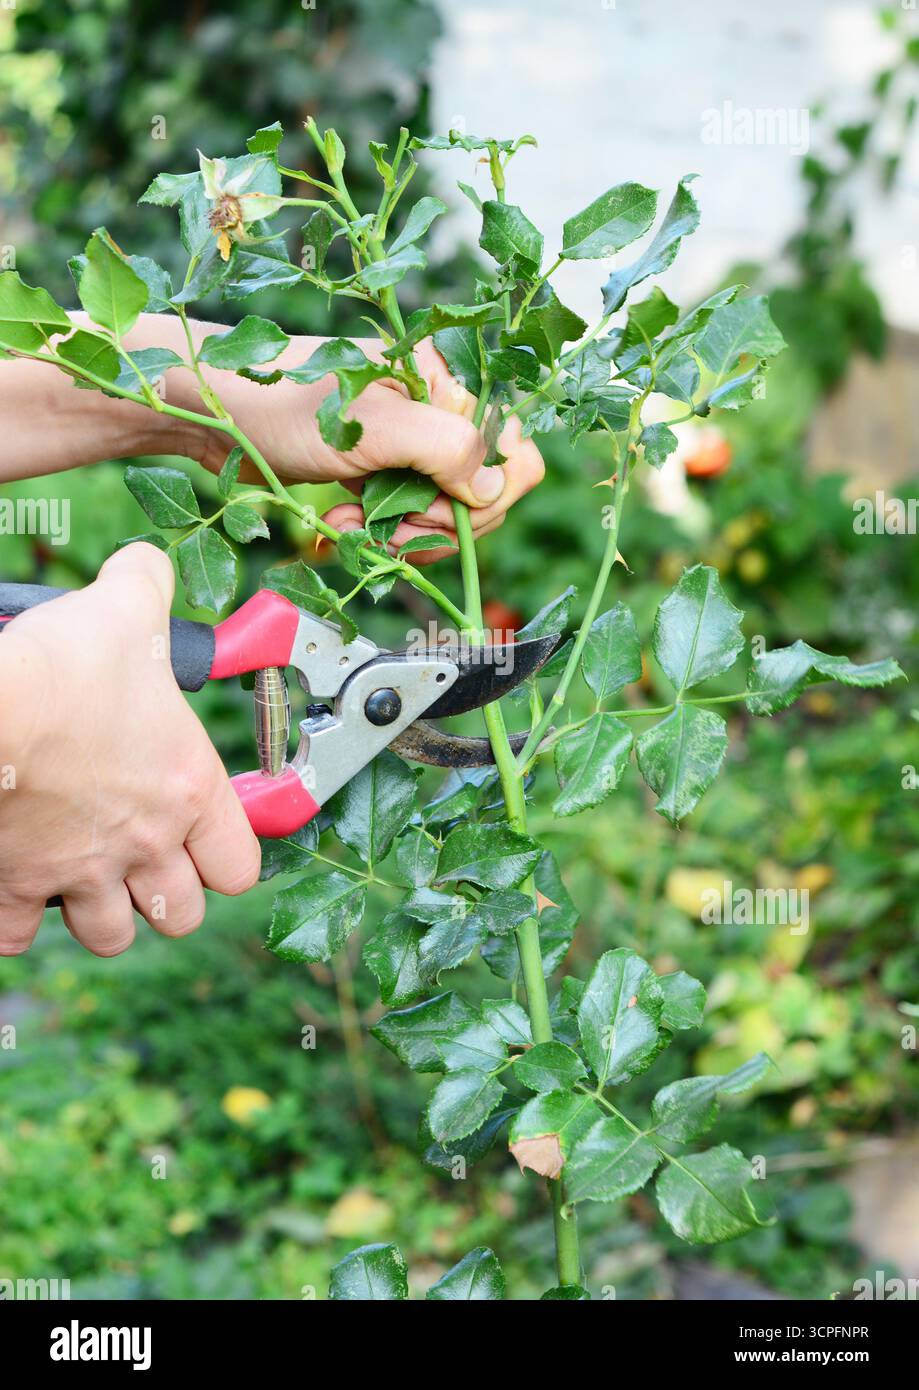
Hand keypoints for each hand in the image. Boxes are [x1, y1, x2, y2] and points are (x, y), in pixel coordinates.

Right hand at [0, 544, 260, 955]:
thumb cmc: (60, 668)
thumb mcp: (123, 611)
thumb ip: (146, 587)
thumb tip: (147, 566)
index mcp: (186, 790)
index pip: (240, 865)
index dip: (224, 855)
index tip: (204, 837)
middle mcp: (143, 844)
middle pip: (180, 914)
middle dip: (164, 894)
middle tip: (142, 860)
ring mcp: (81, 875)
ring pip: (112, 935)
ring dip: (102, 912)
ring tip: (85, 873)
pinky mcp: (16, 889)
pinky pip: (22, 935)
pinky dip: (19, 919)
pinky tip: (18, 883)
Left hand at [195, 336, 545, 563]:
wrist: (212, 413)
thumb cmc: (282, 405)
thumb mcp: (370, 427)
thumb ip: (445, 450)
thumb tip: (496, 488)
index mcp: (447, 379)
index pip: (512, 455)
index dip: (479, 498)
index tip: (430, 511)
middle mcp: (437, 407)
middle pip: (481, 494)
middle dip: (433, 523)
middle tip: (384, 527)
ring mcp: (411, 440)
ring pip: (444, 513)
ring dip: (399, 533)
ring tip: (349, 524)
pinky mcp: (384, 467)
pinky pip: (409, 516)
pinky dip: (380, 531)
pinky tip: (342, 523)